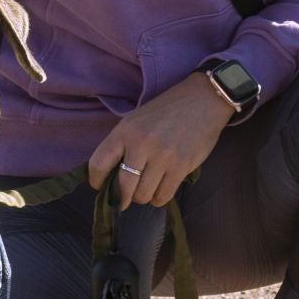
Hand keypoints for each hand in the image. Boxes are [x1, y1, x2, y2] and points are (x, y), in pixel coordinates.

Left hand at [89, 73, 234, 208]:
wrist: (202, 100)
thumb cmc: (166, 111)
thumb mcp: (137, 119)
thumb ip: (123, 143)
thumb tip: (110, 175)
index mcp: (125, 131)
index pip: (99, 163)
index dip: (96, 180)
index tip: (99, 186)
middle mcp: (141, 145)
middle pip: (123, 187)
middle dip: (122, 198)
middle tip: (125, 198)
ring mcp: (162, 157)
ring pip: (143, 195)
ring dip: (142, 197)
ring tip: (146, 189)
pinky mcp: (181, 167)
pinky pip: (163, 196)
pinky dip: (158, 198)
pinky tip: (160, 189)